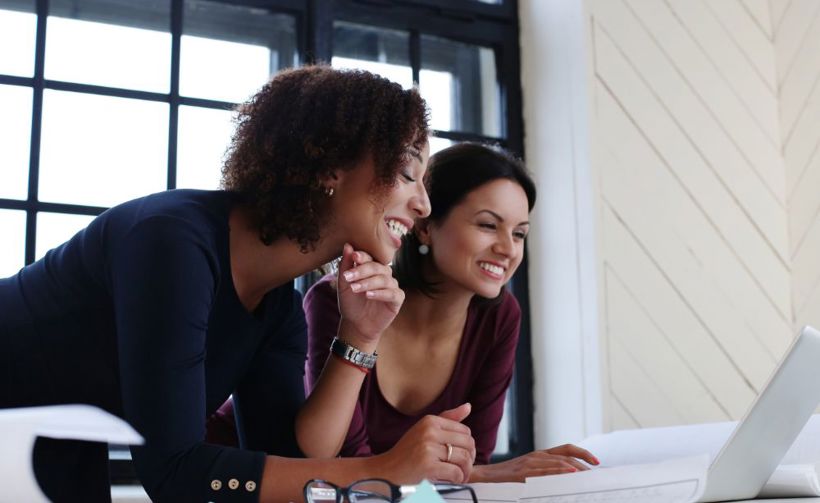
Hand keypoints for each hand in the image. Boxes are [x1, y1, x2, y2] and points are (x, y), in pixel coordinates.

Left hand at [336, 243, 403, 345]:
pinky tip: (369, 295)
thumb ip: (346, 266)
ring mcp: (392, 286)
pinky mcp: (397, 299)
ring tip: (356, 288)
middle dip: (362, 271)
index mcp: (372, 268)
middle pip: (377, 267)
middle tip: (349, 277)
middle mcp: (384, 274)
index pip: (370, 257)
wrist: (356, 324)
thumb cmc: (350, 302)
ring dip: (368, 283)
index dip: (362, 256)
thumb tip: (348, 245)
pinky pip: (392, 293)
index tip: (353, 256)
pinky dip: (380, 293)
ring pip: (384, 280)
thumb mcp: (344, 284)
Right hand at [375, 403, 475, 483]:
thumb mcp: (425, 430)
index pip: (465, 431)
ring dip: (465, 471)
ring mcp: (427, 448)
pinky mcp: (427, 465)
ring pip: (464, 458)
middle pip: (468, 444)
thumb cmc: (406, 453)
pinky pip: (455, 472)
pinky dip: (457, 479)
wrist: (386, 470)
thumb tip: (468, 406)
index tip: (462, 456)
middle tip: (463, 469)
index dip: (467, 446)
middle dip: (469, 459)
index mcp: (430, 421)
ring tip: (459, 476)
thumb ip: (447, 419)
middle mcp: (429, 431)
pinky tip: (451, 480)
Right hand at [470, 443, 598, 481]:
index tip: (597, 462)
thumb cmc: (506, 478)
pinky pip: (545, 471)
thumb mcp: (528, 472)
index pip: (566, 449)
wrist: (483, 476)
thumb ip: (545, 473)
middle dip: (584, 464)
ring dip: (576, 468)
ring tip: (589, 474)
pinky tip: (570, 474)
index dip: (583, 453)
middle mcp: (537, 456)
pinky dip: (560, 471)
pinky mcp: (523, 472)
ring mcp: (530, 463)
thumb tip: (566, 480)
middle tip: (597, 474)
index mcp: (540, 455)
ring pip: (558, 462)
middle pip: (567, 456)